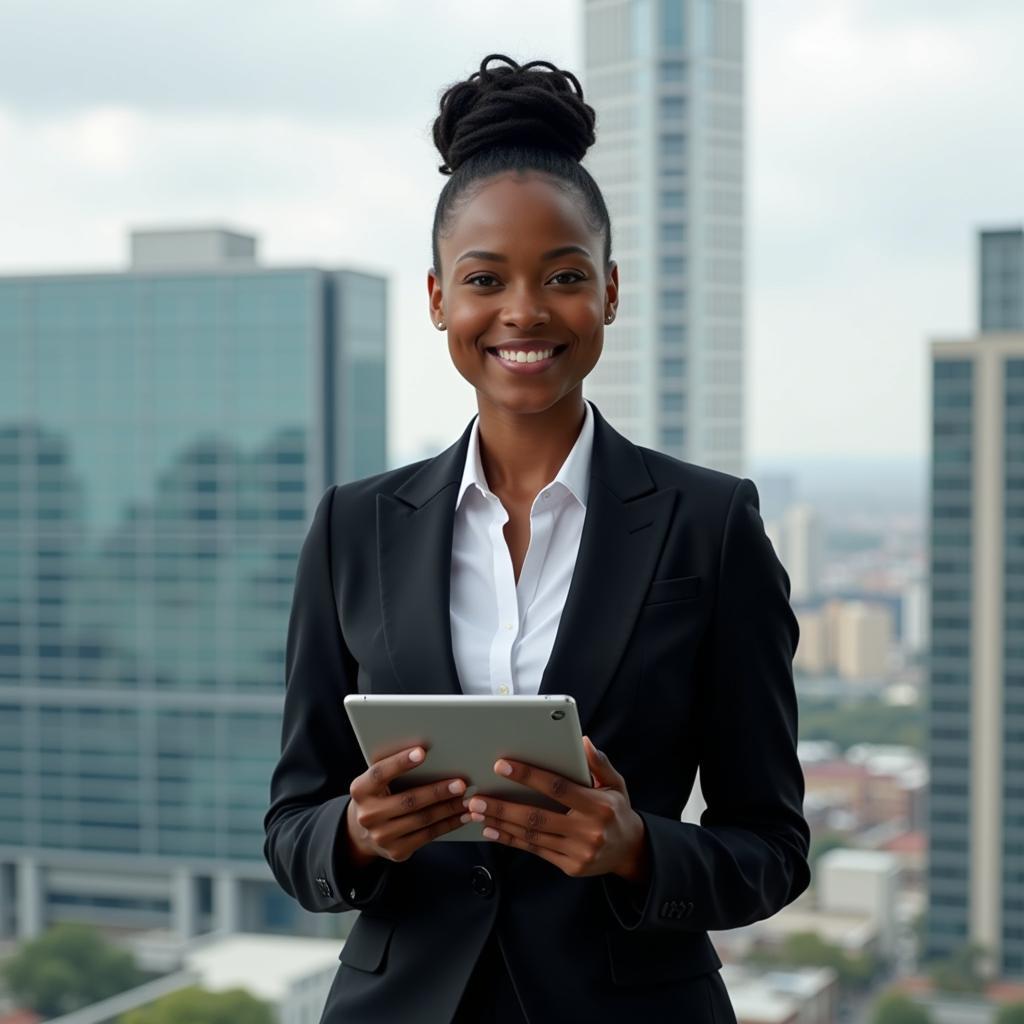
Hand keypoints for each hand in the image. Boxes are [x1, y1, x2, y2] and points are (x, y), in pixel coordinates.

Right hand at [346, 746, 470, 864]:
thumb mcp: (377, 782)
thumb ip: (394, 770)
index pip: (379, 773)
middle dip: (437, 791)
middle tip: (460, 784)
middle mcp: (368, 815)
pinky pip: (428, 836)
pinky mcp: (396, 851)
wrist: (363, 833)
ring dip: (449, 808)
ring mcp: (381, 836)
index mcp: (360, 790)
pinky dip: (448, 824)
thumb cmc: (379, 795)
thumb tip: (429, 752)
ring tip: (467, 799)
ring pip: (422, 820)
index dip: (400, 762)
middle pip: (407, 801)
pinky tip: (462, 815)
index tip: (422, 752)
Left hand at [463, 736, 648, 881]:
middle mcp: (588, 831)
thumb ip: (599, 763)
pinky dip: (511, 840)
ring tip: (477, 812)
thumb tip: (582, 741)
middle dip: (503, 806)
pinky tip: (493, 830)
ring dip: (501, 824)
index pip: (558, 788)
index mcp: (598, 806)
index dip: (529, 776)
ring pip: (532, 835)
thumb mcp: (616, 783)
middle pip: (537, 816)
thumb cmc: (617, 810)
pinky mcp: (570, 866)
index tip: (503, 765)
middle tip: (476, 798)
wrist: (631, 851)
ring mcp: (578, 852)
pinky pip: (535, 850)